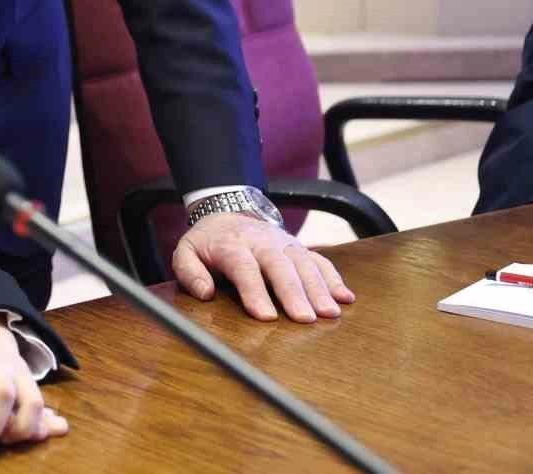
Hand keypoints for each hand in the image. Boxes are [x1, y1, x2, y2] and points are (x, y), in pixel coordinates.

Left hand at [172, 212, 355, 321]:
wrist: (228, 212)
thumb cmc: (207, 243)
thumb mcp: (186, 252)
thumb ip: (190, 273)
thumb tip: (205, 294)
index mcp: (231, 245)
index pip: (244, 268)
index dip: (254, 292)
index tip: (265, 317)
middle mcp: (262, 242)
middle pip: (280, 266)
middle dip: (293, 293)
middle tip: (305, 319)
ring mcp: (284, 243)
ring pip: (304, 263)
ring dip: (319, 289)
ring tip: (329, 314)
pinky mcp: (299, 247)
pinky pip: (320, 261)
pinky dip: (334, 278)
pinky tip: (346, 298)